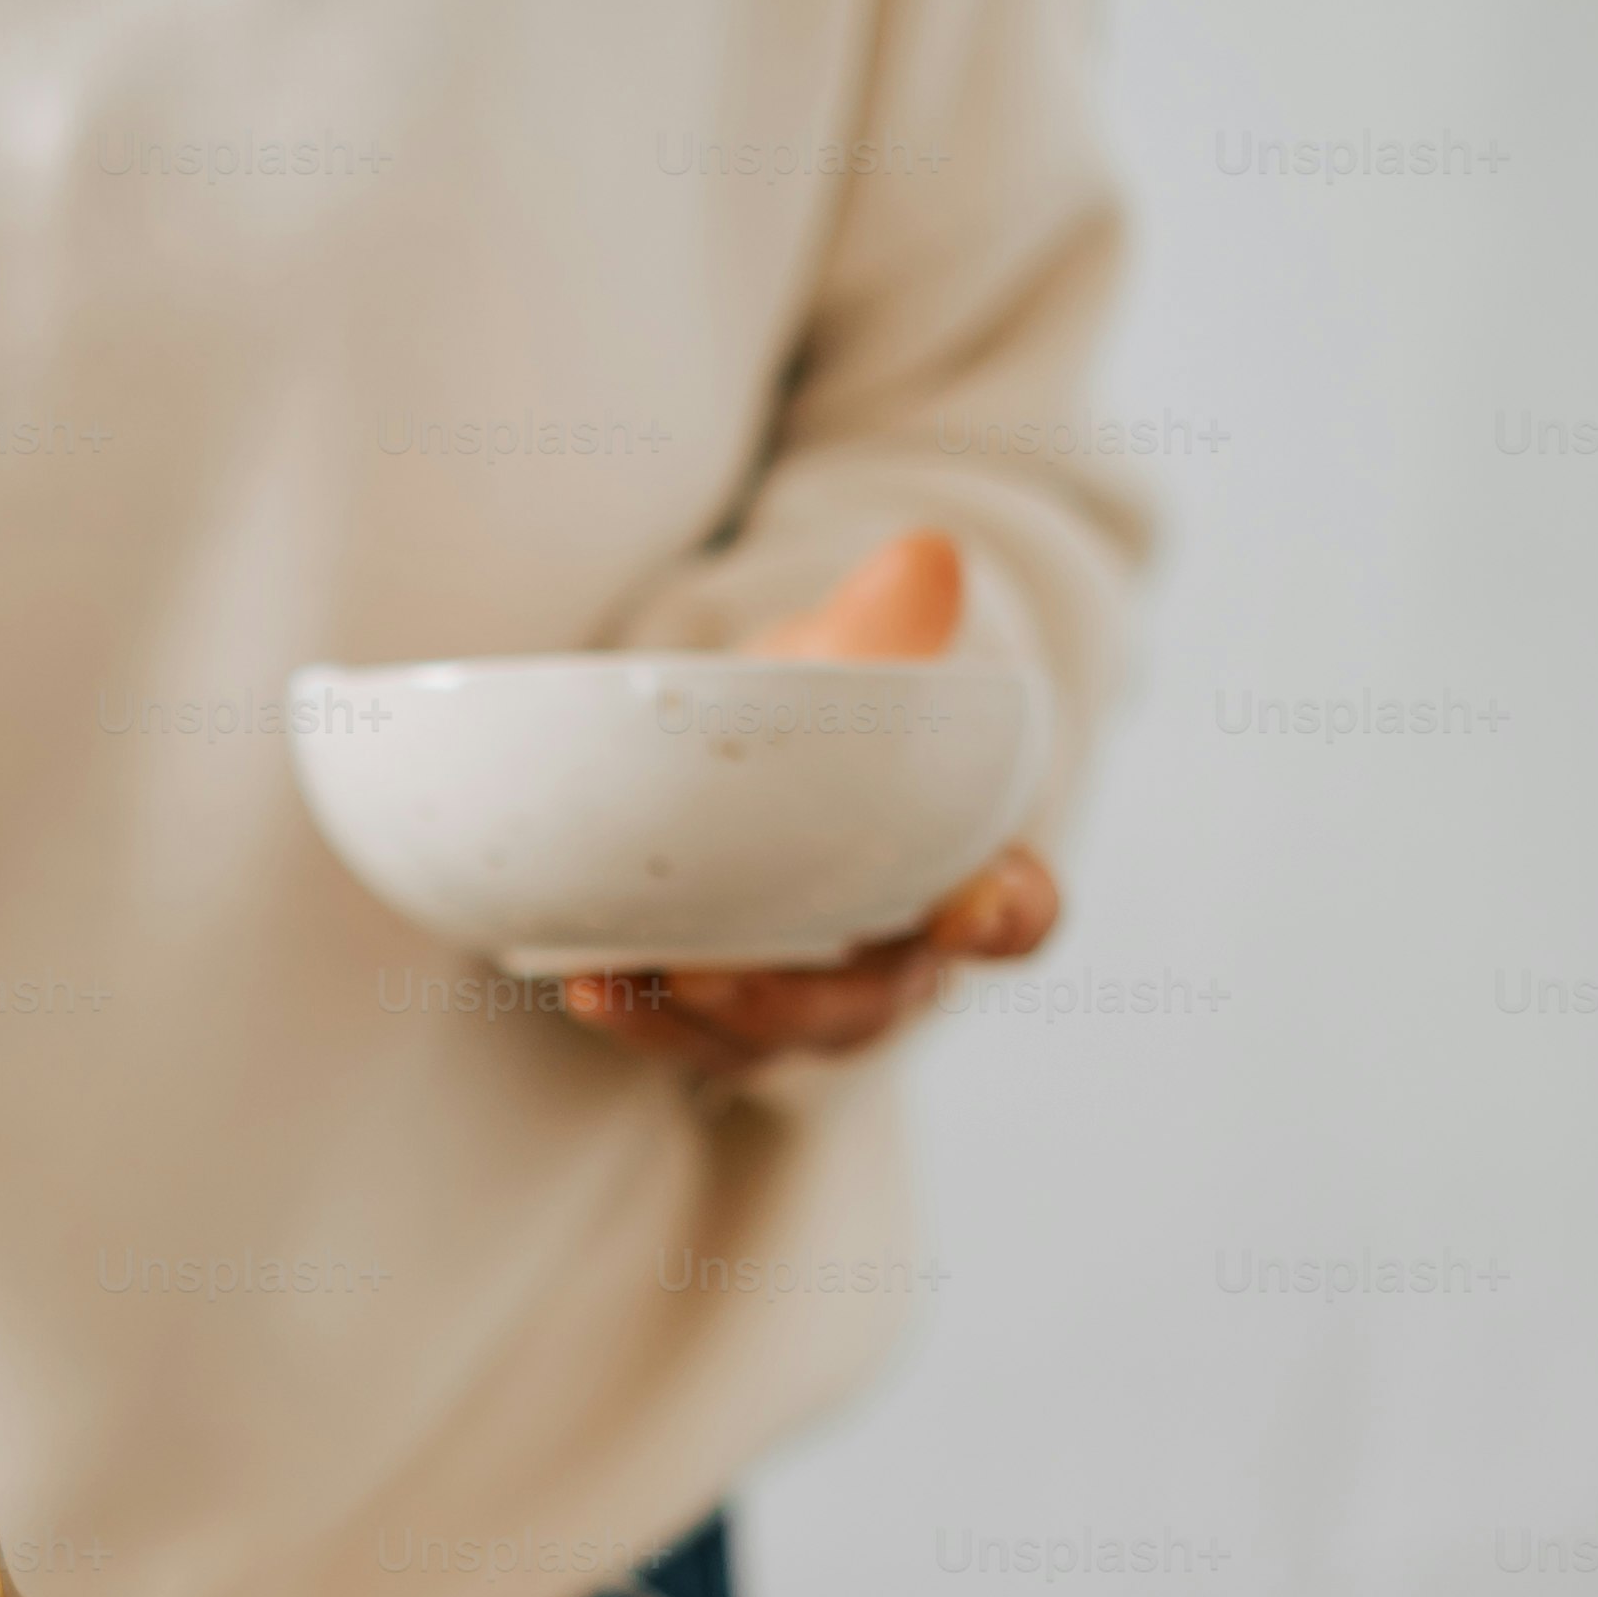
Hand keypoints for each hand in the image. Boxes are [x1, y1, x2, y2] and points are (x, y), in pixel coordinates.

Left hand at [558, 527, 1062, 1079]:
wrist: (730, 752)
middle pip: (868, 1008)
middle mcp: (888, 958)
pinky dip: (636, 1015)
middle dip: (799, 1002)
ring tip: (625, 981)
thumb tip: (923, 558)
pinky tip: (582, 980)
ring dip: (695, 1022)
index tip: (975, 907)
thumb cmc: (811, 718)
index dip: (1005, 916)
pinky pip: (682, 1037)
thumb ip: (882, 630)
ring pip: (764, 1038)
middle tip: (721, 975)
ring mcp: (801, 1001)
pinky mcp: (715, 1017)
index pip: (1015, 911)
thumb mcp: (843, 665)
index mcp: (957, 875)